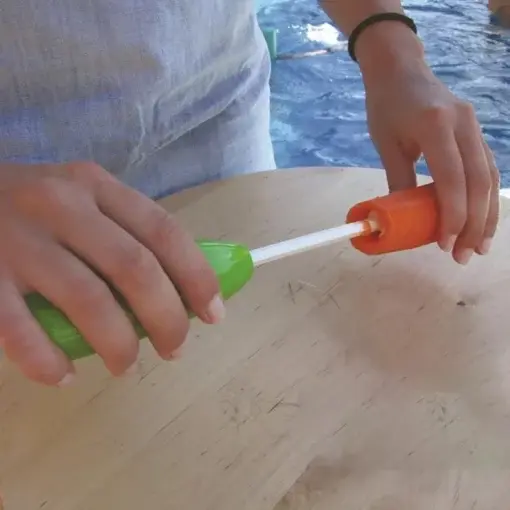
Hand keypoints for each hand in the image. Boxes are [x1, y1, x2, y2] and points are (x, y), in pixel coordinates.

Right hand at [0, 162, 223, 385]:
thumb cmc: (28, 206)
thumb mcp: (80, 200)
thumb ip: (123, 232)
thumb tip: (181, 288)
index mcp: (94, 186)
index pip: (163, 231)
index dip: (195, 276)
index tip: (213, 314)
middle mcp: (59, 205)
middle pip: (134, 268)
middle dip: (166, 318)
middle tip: (174, 348)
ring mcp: (16, 240)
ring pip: (87, 301)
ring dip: (118, 344)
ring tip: (126, 365)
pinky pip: (20, 331)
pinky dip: (48, 361)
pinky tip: (63, 375)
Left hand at [357, 25, 499, 264]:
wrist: (400, 69)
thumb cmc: (386, 107)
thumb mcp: (386, 145)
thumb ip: (399, 182)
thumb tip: (402, 221)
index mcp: (436, 126)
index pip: (452, 180)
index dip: (452, 216)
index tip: (444, 244)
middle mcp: (464, 124)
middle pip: (479, 183)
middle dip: (473, 224)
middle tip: (464, 255)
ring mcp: (475, 125)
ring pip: (490, 177)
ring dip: (486, 215)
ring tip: (478, 246)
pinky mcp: (477, 130)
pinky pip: (488, 168)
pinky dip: (486, 197)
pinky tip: (481, 219)